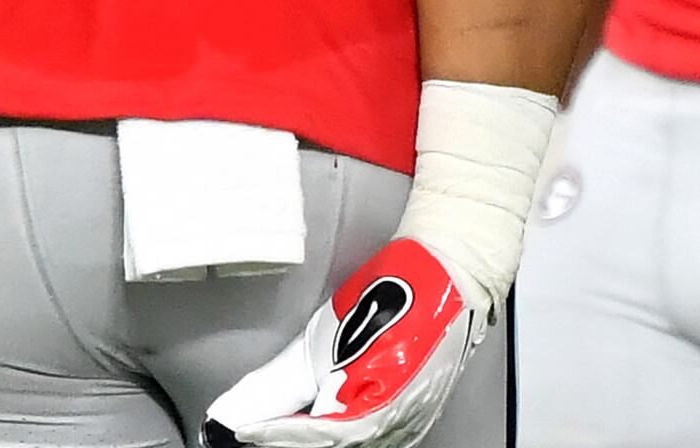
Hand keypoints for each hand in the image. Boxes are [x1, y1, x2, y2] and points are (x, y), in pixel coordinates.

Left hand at [203, 238, 481, 447]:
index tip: (249, 430)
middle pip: (339, 444)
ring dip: (320, 435)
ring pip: (359, 442)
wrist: (453, 268)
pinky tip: (330, 417)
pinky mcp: (421, 407)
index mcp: (382, 406)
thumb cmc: (402, 289)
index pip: (318, 435)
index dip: (278, 434)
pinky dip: (348, 430)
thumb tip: (246, 408)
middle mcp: (402, 421)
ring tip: (290, 423)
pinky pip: (380, 433)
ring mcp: (416, 416)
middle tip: (265, 428)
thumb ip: (286, 378)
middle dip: (298, 437)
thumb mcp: (330, 331)